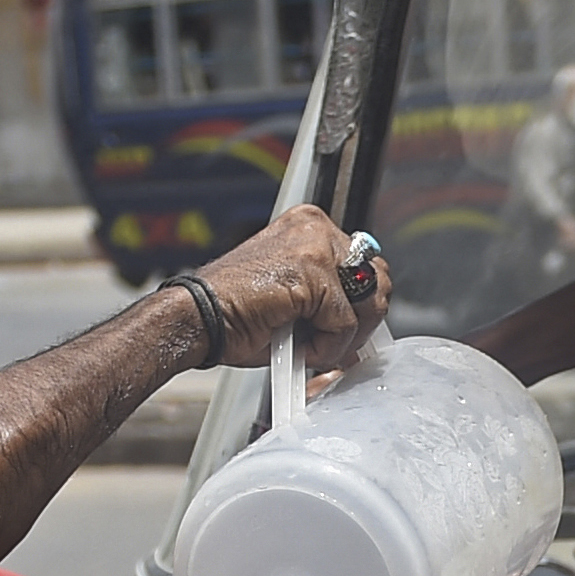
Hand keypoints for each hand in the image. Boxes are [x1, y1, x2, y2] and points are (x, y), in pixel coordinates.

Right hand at [195, 206, 391, 372]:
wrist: (198, 319)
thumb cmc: (234, 314)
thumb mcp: (294, 300)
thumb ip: (330, 302)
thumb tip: (362, 328)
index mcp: (310, 228)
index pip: (365, 265)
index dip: (360, 306)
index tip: (345, 332)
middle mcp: (316, 229)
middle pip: (376, 279)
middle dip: (361, 322)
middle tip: (333, 344)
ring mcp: (317, 247)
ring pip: (367, 303)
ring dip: (344, 338)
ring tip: (308, 346)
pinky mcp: (315, 274)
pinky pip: (346, 324)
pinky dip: (327, 347)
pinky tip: (297, 347)